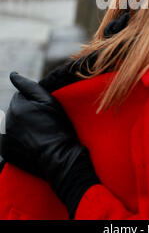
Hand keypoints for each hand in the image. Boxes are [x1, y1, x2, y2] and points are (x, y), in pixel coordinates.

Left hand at [0, 72, 87, 193]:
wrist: (59, 157)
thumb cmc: (57, 127)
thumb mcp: (49, 101)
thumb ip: (29, 86)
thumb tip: (13, 74)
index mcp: (17, 106)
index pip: (20, 96)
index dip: (34, 101)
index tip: (44, 111)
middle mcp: (8, 121)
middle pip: (15, 110)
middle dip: (26, 112)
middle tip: (43, 123)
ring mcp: (5, 137)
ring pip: (12, 123)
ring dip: (22, 125)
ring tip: (38, 133)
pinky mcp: (5, 151)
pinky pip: (9, 139)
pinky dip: (17, 139)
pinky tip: (31, 143)